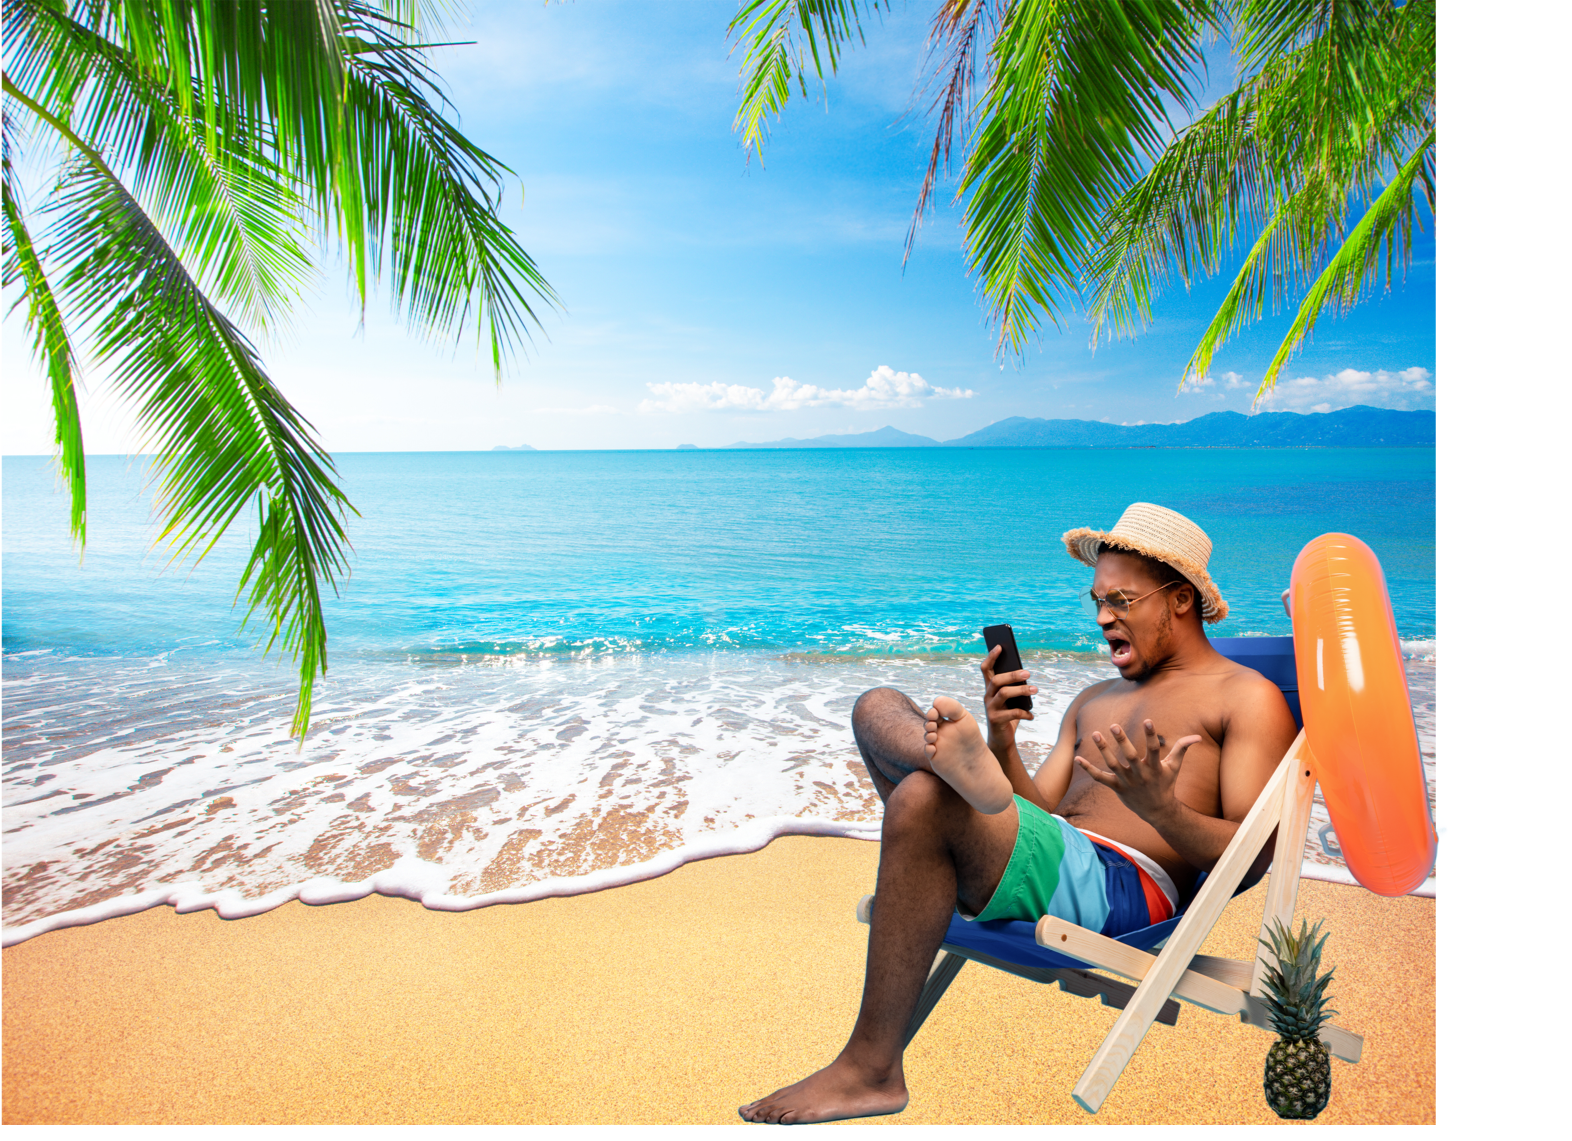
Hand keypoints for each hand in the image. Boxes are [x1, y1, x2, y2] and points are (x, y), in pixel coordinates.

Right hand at [981, 643, 1036, 749]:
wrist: (1001, 739)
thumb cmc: (1008, 715)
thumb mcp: (1011, 699)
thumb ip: (1014, 687)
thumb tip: (1025, 675)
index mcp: (990, 688)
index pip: (986, 669)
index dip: (991, 657)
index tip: (1000, 646)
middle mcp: (987, 696)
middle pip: (996, 679)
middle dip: (1012, 674)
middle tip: (1028, 673)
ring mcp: (990, 708)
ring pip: (1004, 693)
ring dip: (1021, 690)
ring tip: (1035, 689)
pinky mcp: (996, 720)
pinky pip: (1012, 713)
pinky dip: (1025, 713)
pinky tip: (1032, 716)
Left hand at [1075, 720, 1200, 821]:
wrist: (1158, 811)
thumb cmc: (1166, 784)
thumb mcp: (1174, 767)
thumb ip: (1182, 749)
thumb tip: (1197, 736)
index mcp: (1155, 768)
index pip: (1153, 749)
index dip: (1150, 735)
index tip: (1147, 720)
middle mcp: (1140, 774)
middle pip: (1130, 756)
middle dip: (1122, 740)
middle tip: (1114, 725)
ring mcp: (1127, 782)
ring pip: (1113, 764)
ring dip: (1103, 750)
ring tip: (1095, 734)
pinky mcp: (1117, 788)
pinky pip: (1101, 778)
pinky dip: (1089, 769)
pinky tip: (1077, 759)